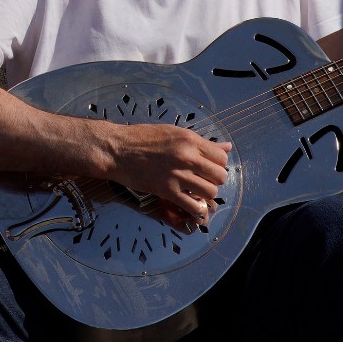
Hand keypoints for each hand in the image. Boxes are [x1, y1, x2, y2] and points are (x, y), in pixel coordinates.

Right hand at [103, 123, 229, 230]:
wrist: (116, 149)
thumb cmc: (141, 138)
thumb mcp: (173, 132)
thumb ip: (201, 142)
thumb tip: (226, 147)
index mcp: (190, 140)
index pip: (221, 157)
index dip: (217, 165)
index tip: (207, 168)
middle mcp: (187, 156)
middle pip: (219, 176)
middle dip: (213, 180)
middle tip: (202, 181)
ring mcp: (178, 174)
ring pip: (210, 192)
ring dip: (205, 195)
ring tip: (195, 192)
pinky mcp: (167, 190)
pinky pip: (194, 206)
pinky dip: (196, 209)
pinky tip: (189, 204)